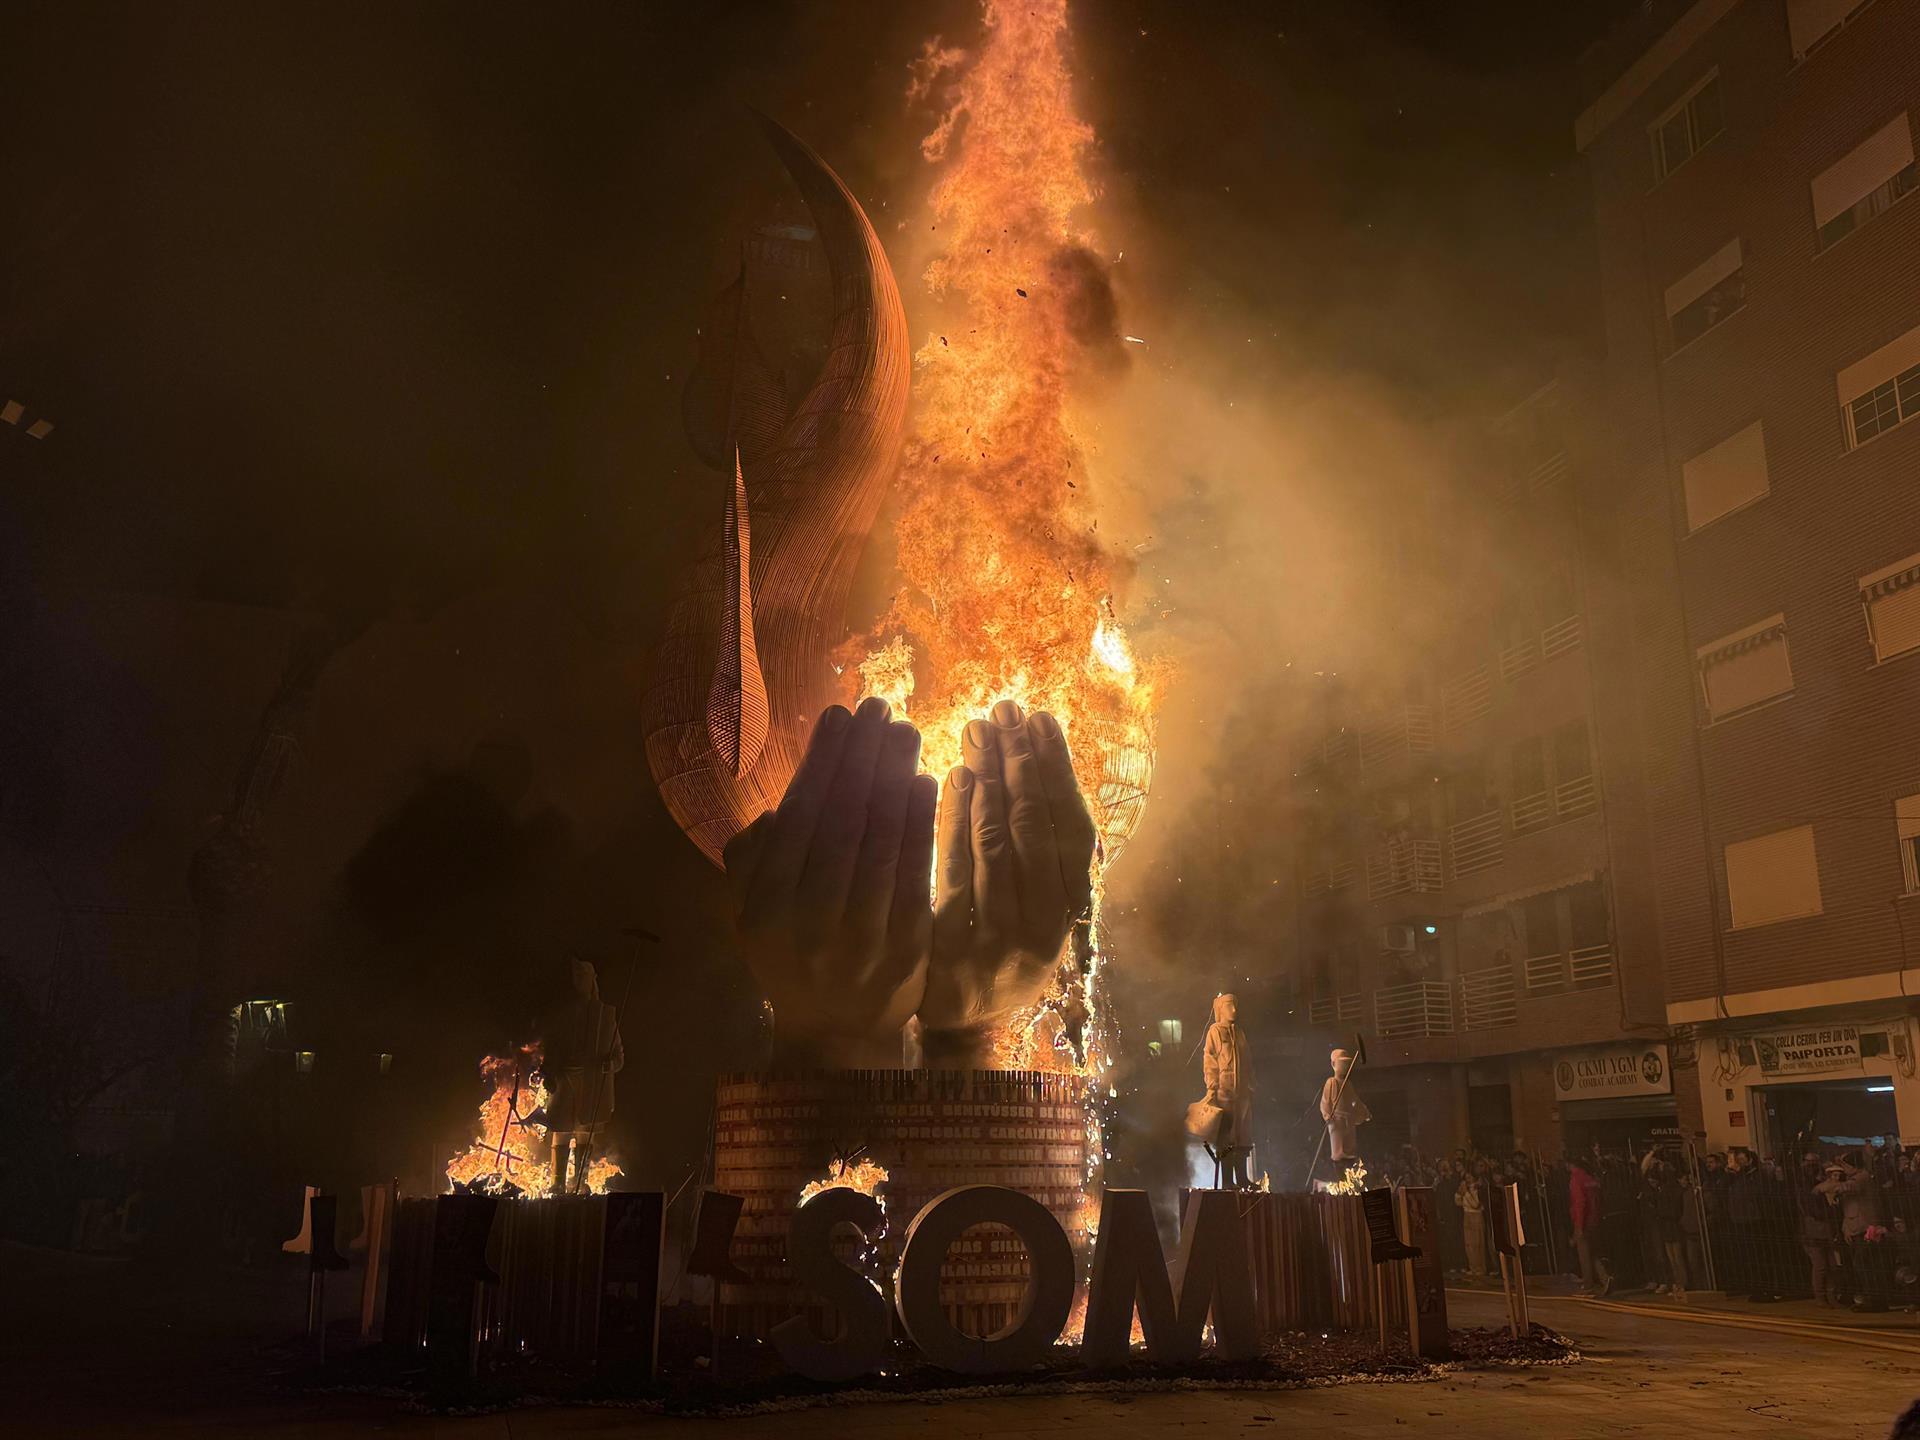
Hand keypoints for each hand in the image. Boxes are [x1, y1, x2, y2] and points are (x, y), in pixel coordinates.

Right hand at [723, 698, 935, 1067]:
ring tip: (906, 732)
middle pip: (840, 820)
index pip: (797, 817)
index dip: (820, 761)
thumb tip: (777, 807)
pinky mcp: (906, 950)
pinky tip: (928, 782)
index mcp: (764, 906)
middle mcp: (807, 922)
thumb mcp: (750, 914)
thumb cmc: (791, 957)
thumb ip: (749, 860)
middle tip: (879, 707)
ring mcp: (859, 939)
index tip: (839, 714)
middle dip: (861, 756)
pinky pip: (914, 876)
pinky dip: (921, 826)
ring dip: (894, 778)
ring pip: (878, 842)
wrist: (836, 1033)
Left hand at [921, 700, 1096, 1065]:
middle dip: (1025, 763)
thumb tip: (1033, 763)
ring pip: (1002, 847)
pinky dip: (960, 821)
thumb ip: (1033, 849)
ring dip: (992, 781)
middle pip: (1040, 831)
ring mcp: (1004, 945)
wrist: (954, 1027)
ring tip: (979, 728)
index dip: (1061, 771)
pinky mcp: (960, 955)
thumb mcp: (1023, 902)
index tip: (1043, 718)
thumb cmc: (988, 947)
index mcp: (1071, 912)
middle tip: (1007, 707)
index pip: (1075, 830)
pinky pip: (961, 873)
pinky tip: (955, 777)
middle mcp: (1048, 929)